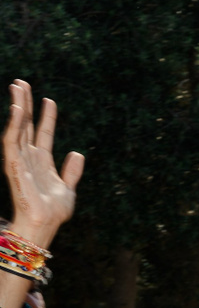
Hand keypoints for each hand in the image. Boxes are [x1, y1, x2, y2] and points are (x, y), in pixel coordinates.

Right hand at [5, 80, 84, 248]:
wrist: (45, 225)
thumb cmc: (54, 211)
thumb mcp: (68, 188)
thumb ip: (72, 171)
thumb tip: (77, 153)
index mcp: (42, 161)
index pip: (43, 132)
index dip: (47, 116)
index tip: (50, 99)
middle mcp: (29, 157)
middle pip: (25, 124)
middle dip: (24, 103)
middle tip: (21, 82)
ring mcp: (20, 159)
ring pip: (16, 127)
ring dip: (17, 106)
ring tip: (17, 87)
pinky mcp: (13, 164)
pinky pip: (11, 140)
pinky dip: (14, 124)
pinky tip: (18, 109)